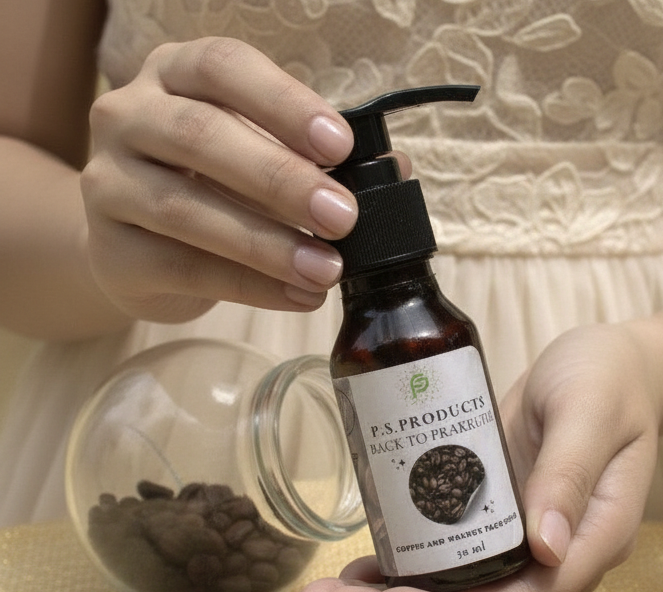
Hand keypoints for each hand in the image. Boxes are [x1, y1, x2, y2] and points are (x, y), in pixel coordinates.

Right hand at [81, 37, 358, 322]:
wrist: (133, 246)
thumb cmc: (208, 187)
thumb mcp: (254, 155)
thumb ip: (313, 158)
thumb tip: (395, 172)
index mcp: (173, 74)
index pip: (222, 67)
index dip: (283, 104)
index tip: (340, 145)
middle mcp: (128, 116)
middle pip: (201, 135)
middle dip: (280, 179)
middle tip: (343, 217)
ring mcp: (109, 182)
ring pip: (187, 209)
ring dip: (267, 243)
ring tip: (327, 269)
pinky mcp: (111, 249)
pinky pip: (184, 267)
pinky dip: (251, 286)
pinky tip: (298, 296)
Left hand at [296, 322, 662, 591]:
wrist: (609, 361)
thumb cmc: (608, 380)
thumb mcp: (590, 414)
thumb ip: (570, 475)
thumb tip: (546, 549)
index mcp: (591, 540)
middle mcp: (552, 552)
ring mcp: (518, 533)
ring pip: (454, 583)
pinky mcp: (492, 509)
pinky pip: (447, 548)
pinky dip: (403, 561)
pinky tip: (358, 566)